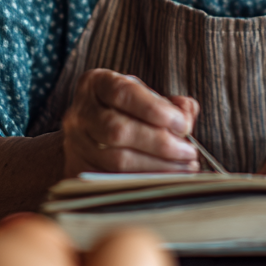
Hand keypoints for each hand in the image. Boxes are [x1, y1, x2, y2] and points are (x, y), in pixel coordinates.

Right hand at [62, 69, 199, 176]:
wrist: (88, 131)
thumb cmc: (123, 109)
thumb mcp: (143, 95)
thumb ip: (168, 103)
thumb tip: (187, 113)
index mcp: (96, 84)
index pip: (123, 94)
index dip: (154, 110)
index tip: (183, 124)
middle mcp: (81, 113)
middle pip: (117, 130)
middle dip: (160, 144)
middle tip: (189, 152)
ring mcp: (77, 144)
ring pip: (116, 160)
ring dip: (157, 166)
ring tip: (184, 167)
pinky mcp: (80, 170)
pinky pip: (114, 180)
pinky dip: (145, 181)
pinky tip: (166, 178)